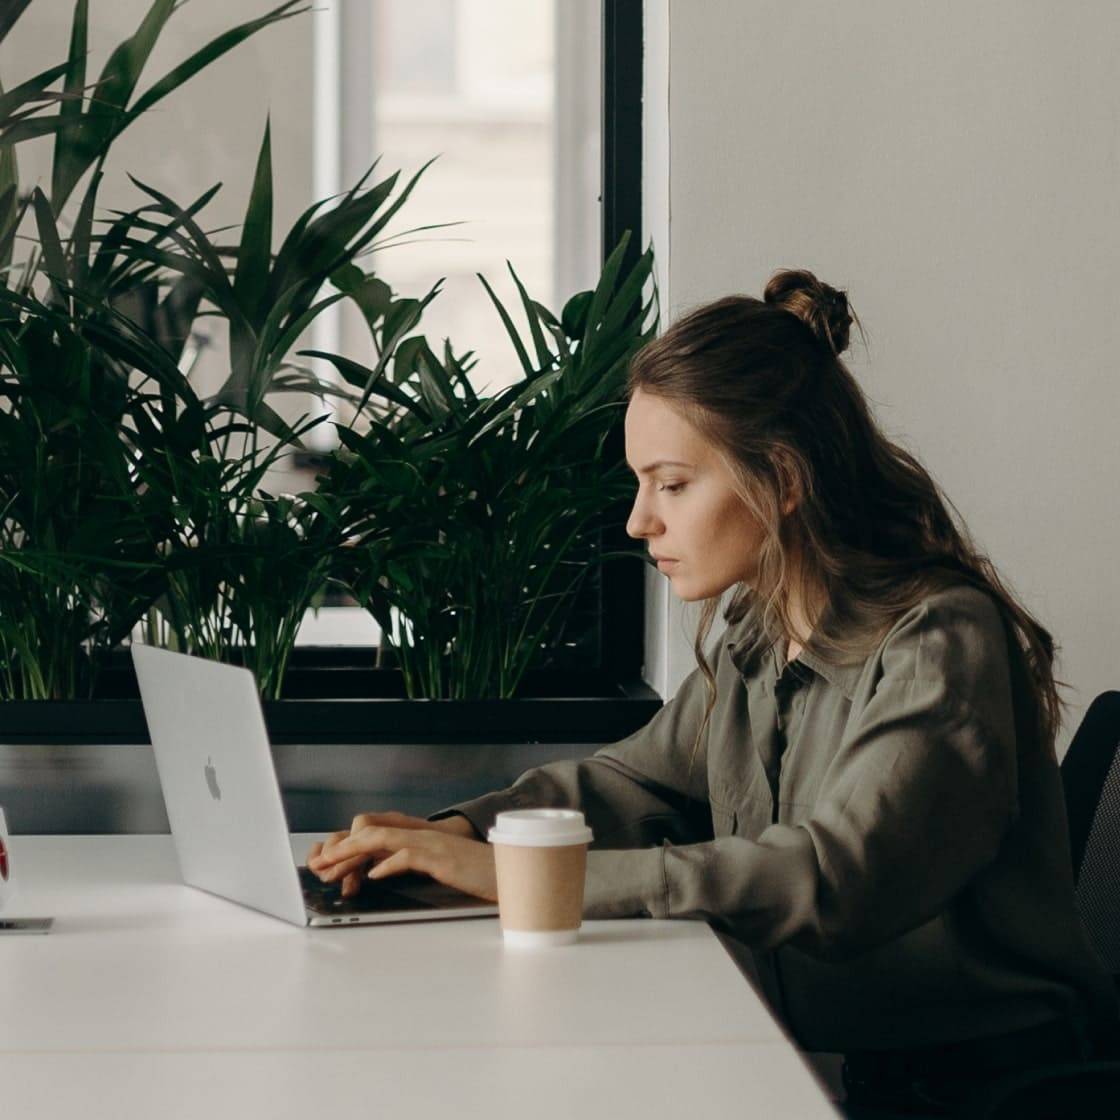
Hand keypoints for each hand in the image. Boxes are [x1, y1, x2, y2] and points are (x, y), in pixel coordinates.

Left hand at [306, 811, 496, 901]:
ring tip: (333, 869)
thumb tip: (376, 868)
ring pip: (382, 838)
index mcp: (418, 836)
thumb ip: (408, 861)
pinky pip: (409, 855)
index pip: (374, 834)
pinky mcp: (444, 858)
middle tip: (318, 867)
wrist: (509, 873)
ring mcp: (432, 844)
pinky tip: (374, 875)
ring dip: (353, 853)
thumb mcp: (436, 866)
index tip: (326, 865)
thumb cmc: (475, 873)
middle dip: (341, 849)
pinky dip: (388, 864)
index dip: (346, 847)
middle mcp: (421, 834)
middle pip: (371, 831)